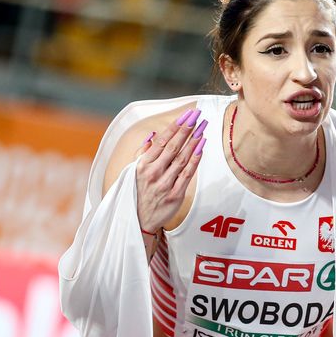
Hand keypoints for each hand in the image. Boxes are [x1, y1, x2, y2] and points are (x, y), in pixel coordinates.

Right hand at [135, 107, 206, 233]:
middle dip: (187, 129)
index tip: (186, 115)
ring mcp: (165, 184)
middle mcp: (154, 173)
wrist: (138, 221)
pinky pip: (188, 174)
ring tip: (203, 128)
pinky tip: (201, 148)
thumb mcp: (132, 171)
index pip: (162, 141)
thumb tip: (153, 136)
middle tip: (198, 116)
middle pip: (174, 147)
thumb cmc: (137, 193)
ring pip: (182, 158)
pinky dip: (195, 160)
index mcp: (143, 165)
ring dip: (194, 141)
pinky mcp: (175, 195)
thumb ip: (142, 153)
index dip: (175, 127)